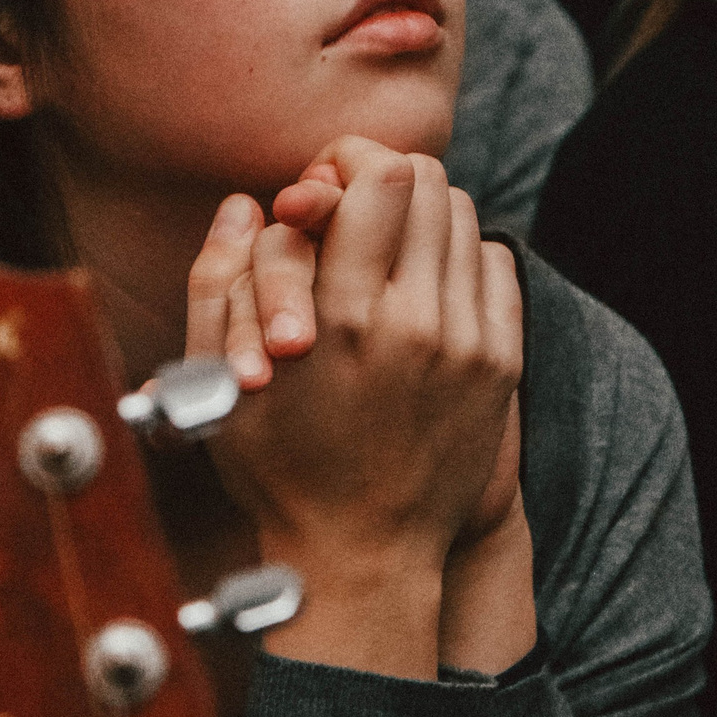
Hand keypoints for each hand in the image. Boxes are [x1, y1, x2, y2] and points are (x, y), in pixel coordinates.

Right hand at [203, 138, 522, 678]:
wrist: (363, 555)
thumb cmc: (276, 467)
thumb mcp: (217, 382)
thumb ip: (219, 282)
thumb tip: (242, 202)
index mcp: (337, 320)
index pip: (384, 181)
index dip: (353, 161)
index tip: (325, 182)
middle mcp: (413, 324)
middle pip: (430, 184)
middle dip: (386, 176)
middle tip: (354, 201)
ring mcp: (466, 345)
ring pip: (465, 218)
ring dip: (422, 213)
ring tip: (385, 241)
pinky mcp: (500, 366)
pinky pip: (496, 264)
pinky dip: (460, 253)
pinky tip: (425, 278)